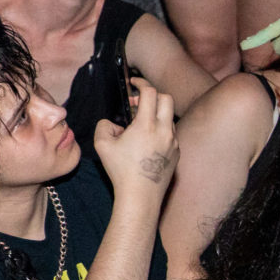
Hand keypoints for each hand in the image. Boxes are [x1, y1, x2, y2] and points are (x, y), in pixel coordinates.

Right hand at [92, 77, 177, 201]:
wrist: (140, 196)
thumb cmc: (120, 170)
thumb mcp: (102, 145)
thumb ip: (104, 126)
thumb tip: (114, 124)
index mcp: (146, 125)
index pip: (150, 92)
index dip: (141, 83)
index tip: (134, 83)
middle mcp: (164, 131)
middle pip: (167, 99)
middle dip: (153, 95)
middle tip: (137, 103)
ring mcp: (174, 142)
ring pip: (169, 117)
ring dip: (156, 114)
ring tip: (139, 126)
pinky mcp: (177, 154)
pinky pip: (171, 134)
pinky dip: (160, 130)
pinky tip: (147, 143)